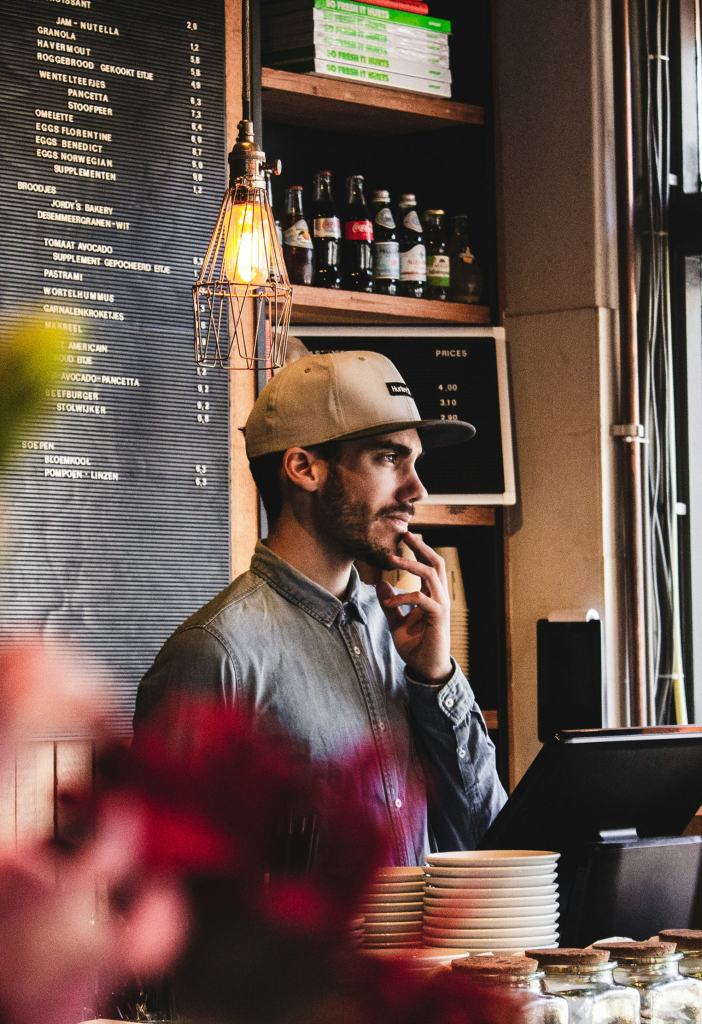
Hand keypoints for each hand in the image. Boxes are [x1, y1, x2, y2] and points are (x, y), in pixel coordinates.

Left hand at [376, 532, 452, 684]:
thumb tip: (381, 584)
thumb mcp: (397, 622)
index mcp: (432, 596)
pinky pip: (421, 600)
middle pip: (436, 563)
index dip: (419, 551)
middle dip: (421, 547)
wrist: (426, 669)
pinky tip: (390, 602)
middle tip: (405, 534)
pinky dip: (404, 597)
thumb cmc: (416, 646)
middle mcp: (440, 597)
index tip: (405, 538)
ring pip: (431, 575)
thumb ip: (390, 604)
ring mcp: (441, 606)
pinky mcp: (438, 618)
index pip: (429, 567)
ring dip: (411, 564)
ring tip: (391, 558)